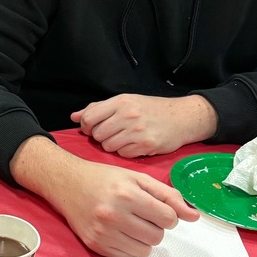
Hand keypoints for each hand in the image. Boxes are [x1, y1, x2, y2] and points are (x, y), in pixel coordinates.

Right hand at [10, 136, 197, 256]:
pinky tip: (118, 230)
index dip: (168, 214)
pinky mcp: (95, 245)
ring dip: (143, 239)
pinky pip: (127, 256)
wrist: (67, 184)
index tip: (157, 208)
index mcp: (127, 195)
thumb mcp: (137, 178)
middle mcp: (114, 215)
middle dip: (155, 227)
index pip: (168, 218)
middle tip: (142, 215)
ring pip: (144, 250)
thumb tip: (194, 216)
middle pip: (157, 236)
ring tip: (130, 223)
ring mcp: (103, 233)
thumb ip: (168, 195)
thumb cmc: (105, 178)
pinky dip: (128, 245)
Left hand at [72, 94, 217, 157]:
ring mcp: (137, 131)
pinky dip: (126, 151)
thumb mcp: (125, 102)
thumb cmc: (151, 109)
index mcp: (120, 102)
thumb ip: (98, 109)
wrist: (182, 118)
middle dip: (101, 136)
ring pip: (108, 146)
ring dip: (112, 145)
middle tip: (112, 133)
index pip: (89, 118)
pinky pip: (123, 154)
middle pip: (97, 134)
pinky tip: (134, 144)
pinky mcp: (146, 145)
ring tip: (124, 138)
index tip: (92, 128)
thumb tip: (74, 117)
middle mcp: (128, 115)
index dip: (86, 126)